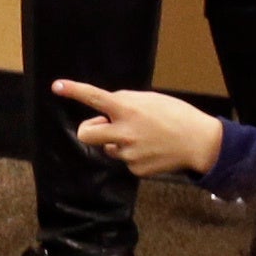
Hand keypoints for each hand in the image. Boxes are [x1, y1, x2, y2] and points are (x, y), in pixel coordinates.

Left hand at [53, 79, 225, 178]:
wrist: (198, 143)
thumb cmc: (175, 116)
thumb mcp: (150, 100)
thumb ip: (125, 102)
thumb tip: (106, 110)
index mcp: (128, 110)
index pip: (95, 97)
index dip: (74, 90)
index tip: (57, 85)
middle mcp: (124, 133)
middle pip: (86, 133)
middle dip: (89, 129)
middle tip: (104, 125)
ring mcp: (128, 154)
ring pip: (108, 147)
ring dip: (118, 141)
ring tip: (144, 137)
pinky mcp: (135, 169)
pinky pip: (124, 160)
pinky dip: (134, 155)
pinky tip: (151, 150)